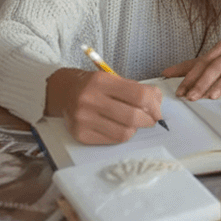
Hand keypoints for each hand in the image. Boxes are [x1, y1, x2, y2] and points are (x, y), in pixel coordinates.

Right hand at [44, 68, 162, 144]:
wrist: (63, 93)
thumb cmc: (95, 86)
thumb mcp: (114, 79)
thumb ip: (137, 90)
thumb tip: (157, 105)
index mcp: (101, 81)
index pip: (139, 95)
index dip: (154, 105)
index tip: (157, 110)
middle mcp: (90, 100)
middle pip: (133, 116)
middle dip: (148, 120)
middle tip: (150, 119)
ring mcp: (83, 119)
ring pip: (124, 132)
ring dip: (135, 129)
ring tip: (132, 123)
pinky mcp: (80, 134)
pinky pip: (112, 140)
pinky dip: (121, 135)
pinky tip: (119, 127)